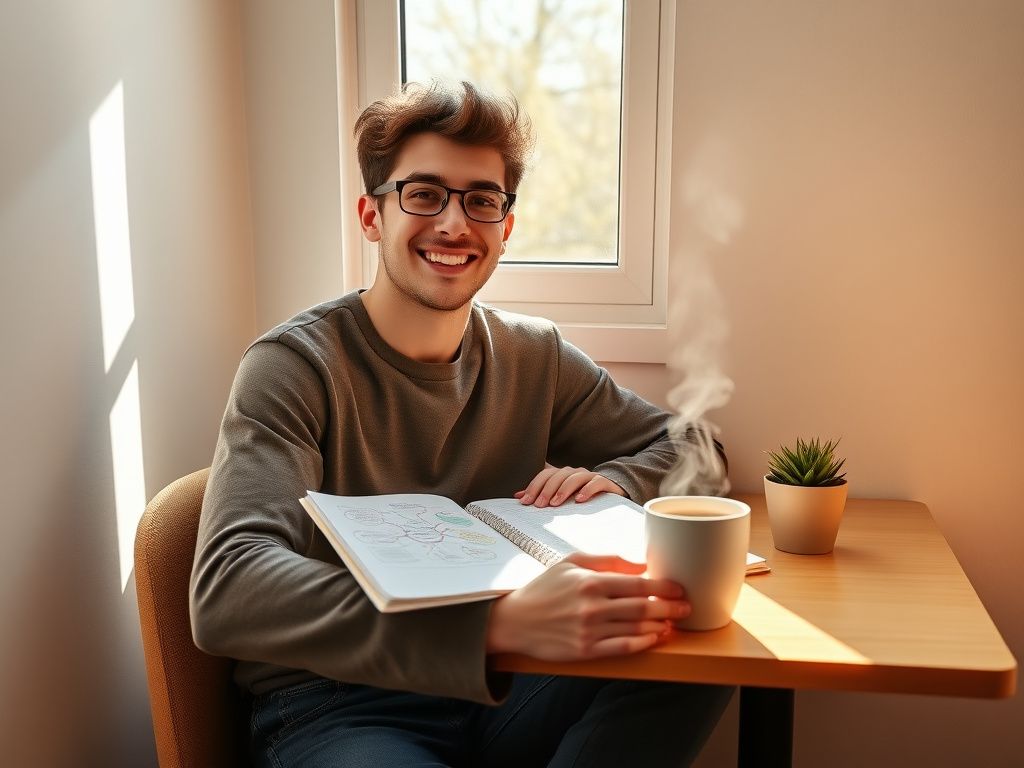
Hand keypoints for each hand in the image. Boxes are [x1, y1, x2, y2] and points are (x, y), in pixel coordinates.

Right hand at [485, 552, 690, 660]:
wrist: (515, 620)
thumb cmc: (544, 588)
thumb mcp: (571, 563)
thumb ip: (607, 560)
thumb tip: (639, 563)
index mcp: (590, 581)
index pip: (638, 584)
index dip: (664, 586)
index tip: (679, 588)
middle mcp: (592, 606)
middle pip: (643, 607)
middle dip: (670, 607)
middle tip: (685, 607)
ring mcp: (590, 631)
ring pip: (637, 629)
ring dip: (661, 626)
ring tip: (673, 622)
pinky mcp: (585, 651)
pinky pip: (623, 648)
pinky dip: (644, 644)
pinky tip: (655, 638)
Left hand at [514, 465, 624, 506]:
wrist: (612, 491)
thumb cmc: (582, 494)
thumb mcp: (560, 494)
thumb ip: (541, 493)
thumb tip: (518, 496)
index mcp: (563, 474)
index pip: (545, 475)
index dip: (534, 487)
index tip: (525, 502)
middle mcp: (575, 472)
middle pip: (558, 476)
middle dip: (546, 490)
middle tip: (539, 505)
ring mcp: (589, 476)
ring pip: (574, 478)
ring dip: (563, 490)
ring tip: (555, 503)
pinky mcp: (604, 482)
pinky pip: (595, 483)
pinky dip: (587, 490)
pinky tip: (580, 500)